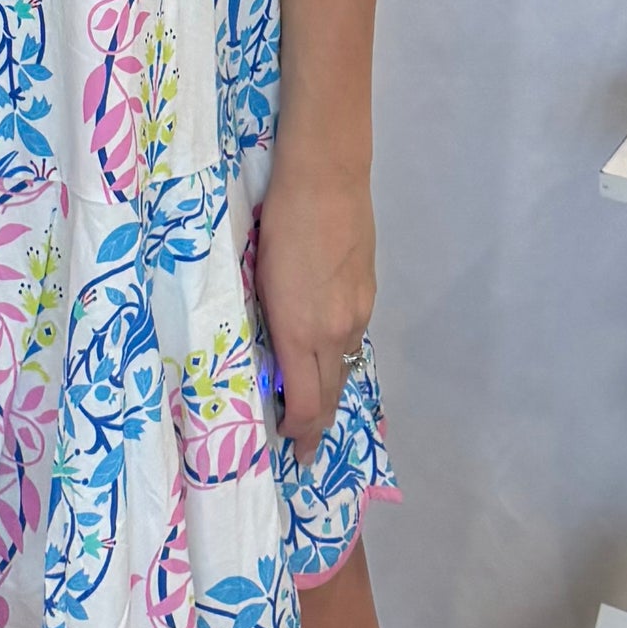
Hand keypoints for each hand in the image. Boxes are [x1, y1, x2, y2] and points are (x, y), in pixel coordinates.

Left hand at [254, 163, 376, 471]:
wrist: (325, 178)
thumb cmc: (277, 223)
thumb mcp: (259, 279)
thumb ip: (271, 323)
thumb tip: (274, 355)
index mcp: (298, 331)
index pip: (305, 405)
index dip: (298, 433)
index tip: (289, 447)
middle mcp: (333, 332)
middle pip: (329, 396)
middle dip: (315, 426)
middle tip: (304, 449)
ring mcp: (356, 313)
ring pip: (343, 368)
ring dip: (327, 391)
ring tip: (312, 407)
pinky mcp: (367, 293)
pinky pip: (352, 340)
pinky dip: (338, 357)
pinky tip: (326, 354)